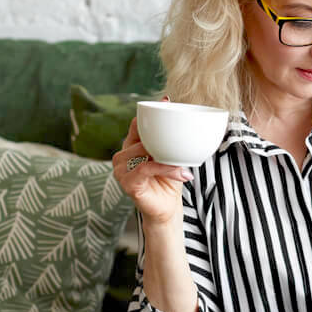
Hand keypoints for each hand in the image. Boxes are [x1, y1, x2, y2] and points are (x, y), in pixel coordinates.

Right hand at [112, 99, 192, 225]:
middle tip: (180, 137)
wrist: (166, 209)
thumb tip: (190, 125)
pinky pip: (146, 168)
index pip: (136, 124)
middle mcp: (122, 156)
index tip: (166, 101)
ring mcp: (121, 170)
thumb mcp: (172, 157)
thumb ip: (173, 143)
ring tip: (182, 164)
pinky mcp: (127, 183)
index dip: (149, 112)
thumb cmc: (169, 182)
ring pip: (143, 151)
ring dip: (165, 156)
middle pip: (140, 136)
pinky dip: (165, 169)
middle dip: (160, 137)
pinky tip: (181, 173)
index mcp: (131, 146)